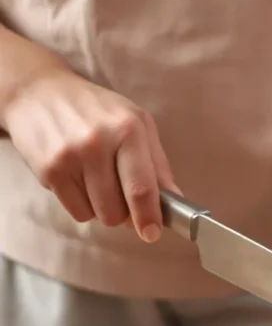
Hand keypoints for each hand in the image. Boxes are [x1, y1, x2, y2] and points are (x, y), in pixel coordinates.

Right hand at [1, 68, 178, 242]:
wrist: (40, 92)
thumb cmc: (97, 110)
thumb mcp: (138, 124)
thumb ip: (158, 164)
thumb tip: (176, 201)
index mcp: (128, 130)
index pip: (141, 187)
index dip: (149, 217)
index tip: (152, 233)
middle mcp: (97, 144)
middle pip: (118, 210)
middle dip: (125, 213)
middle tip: (122, 195)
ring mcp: (69, 158)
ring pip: (97, 214)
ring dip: (103, 208)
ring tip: (98, 181)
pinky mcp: (48, 170)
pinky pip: (76, 211)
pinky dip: (83, 204)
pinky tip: (80, 178)